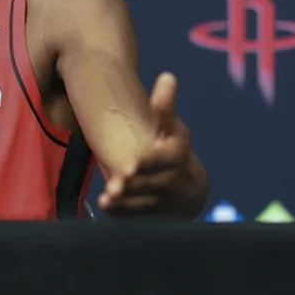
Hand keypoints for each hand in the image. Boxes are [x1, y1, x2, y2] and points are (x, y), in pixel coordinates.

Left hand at [97, 72, 204, 217]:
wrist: (187, 190)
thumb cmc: (169, 149)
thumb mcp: (169, 127)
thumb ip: (163, 107)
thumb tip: (167, 76)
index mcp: (180, 155)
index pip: (172, 158)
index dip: (153, 161)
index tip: (133, 162)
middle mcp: (178, 181)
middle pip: (158, 185)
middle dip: (136, 185)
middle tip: (116, 183)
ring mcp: (167, 203)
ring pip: (147, 204)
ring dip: (127, 202)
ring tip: (106, 198)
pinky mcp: (155, 218)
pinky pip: (138, 218)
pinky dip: (123, 214)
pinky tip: (106, 208)